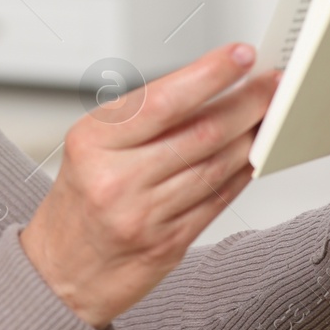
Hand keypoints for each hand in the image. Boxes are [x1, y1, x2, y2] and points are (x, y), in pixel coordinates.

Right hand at [19, 43, 280, 329]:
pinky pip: (217, 201)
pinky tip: (252, 157)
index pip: (162, 99)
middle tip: (272, 85)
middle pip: (200, 132)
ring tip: (269, 117)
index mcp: (93, 142)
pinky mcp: (167, 244)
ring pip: (216, 166)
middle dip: (246, 103)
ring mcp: (143, 215)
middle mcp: (116, 178)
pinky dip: (240, 175)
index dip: (209, 75)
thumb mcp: (88, 147)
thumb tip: (205, 86)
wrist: (58, 272)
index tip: (239, 57)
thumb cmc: (77, 200)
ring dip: (251, 137)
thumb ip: (141, 119)